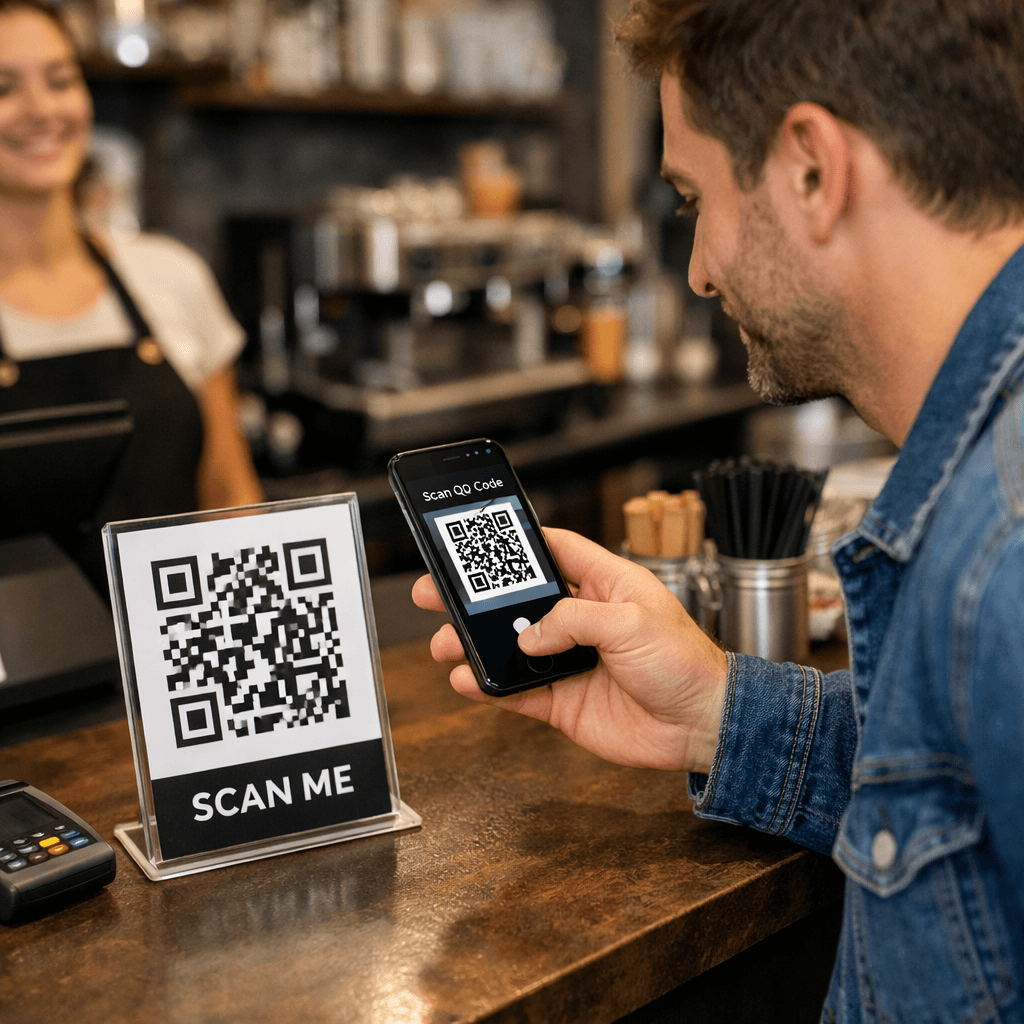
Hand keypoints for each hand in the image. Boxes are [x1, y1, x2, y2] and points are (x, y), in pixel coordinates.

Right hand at [411, 528, 728, 773]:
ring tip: (442, 641)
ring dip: (473, 644)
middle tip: (438, 591)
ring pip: (509, 647)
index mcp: (605, 585)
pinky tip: (465, 680)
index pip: (555, 552)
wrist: (702, 725)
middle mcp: (582, 620)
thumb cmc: (686, 663)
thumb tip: (528, 635)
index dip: (519, 543)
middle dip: (477, 597)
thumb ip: (574, 620)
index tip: (480, 539)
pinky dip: (488, 687)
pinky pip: (516, 692)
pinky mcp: (563, 701)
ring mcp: (569, 661)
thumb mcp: (633, 621)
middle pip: (518, 601)